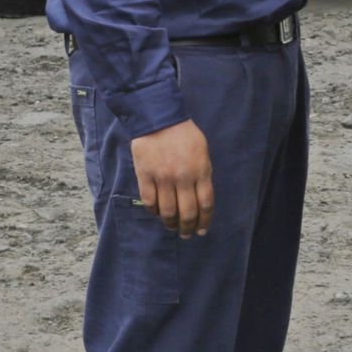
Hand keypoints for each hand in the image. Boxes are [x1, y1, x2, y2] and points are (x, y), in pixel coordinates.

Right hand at [131, 120, 213, 236]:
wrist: (158, 117)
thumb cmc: (183, 133)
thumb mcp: (202, 151)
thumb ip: (203, 174)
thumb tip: (201, 197)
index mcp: (201, 171)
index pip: (205, 204)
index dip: (204, 222)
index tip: (202, 231)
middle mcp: (183, 177)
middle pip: (187, 213)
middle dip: (188, 228)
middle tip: (186, 234)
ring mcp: (163, 178)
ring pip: (168, 211)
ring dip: (170, 224)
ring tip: (171, 227)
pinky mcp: (145, 176)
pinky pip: (150, 202)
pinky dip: (154, 212)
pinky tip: (157, 213)